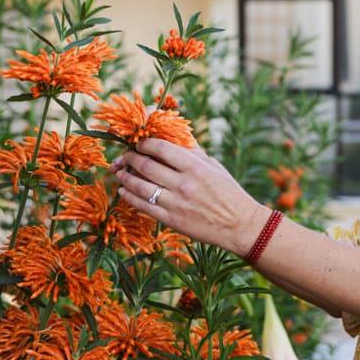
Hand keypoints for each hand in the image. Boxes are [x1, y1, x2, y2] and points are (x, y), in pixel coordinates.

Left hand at [110, 139, 268, 256]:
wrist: (239, 225)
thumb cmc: (228, 191)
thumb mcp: (213, 166)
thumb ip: (192, 151)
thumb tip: (171, 134)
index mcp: (196, 167)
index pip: (161, 148)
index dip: (144, 143)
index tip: (139, 143)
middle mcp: (184, 184)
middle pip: (146, 165)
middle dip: (130, 158)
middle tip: (126, 156)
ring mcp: (176, 203)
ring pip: (139, 186)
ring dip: (125, 177)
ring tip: (120, 172)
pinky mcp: (172, 220)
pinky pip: (143, 206)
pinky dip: (129, 196)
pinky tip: (124, 191)